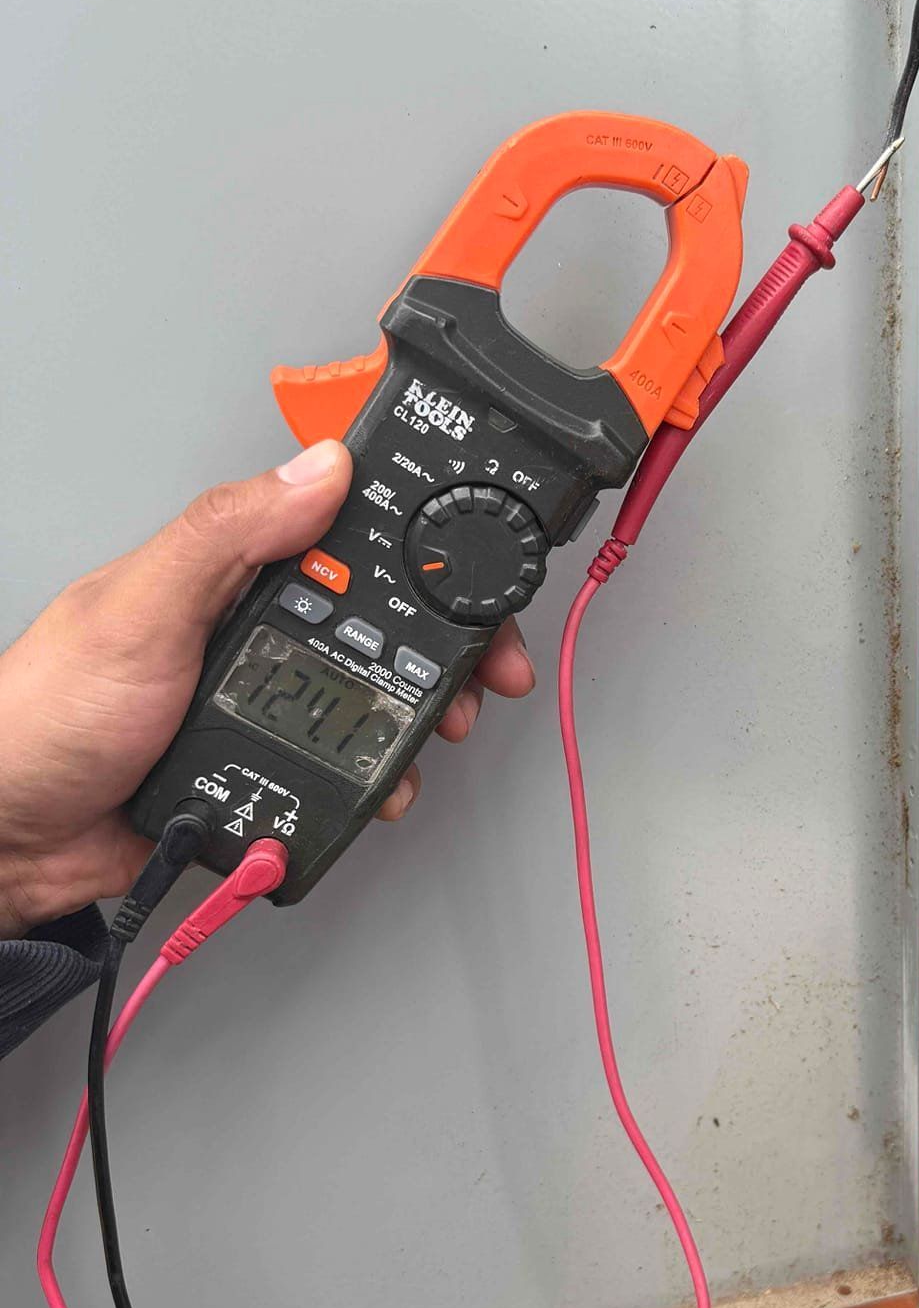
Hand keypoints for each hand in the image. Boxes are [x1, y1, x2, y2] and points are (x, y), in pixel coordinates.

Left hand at [0, 440, 534, 936]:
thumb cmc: (48, 712)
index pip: (345, 537)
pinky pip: (342, 771)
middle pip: (382, 623)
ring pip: (374, 700)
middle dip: (445, 646)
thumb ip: (227, 536)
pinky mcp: (267, 769)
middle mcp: (253, 631)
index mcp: (229, 573)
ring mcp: (265, 702)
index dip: (418, 548)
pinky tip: (381, 788)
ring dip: (418, 721)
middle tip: (483, 670)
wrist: (11, 837)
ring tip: (435, 735)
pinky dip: (375, 782)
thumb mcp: (142, 607)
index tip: (472, 570)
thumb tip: (316, 470)